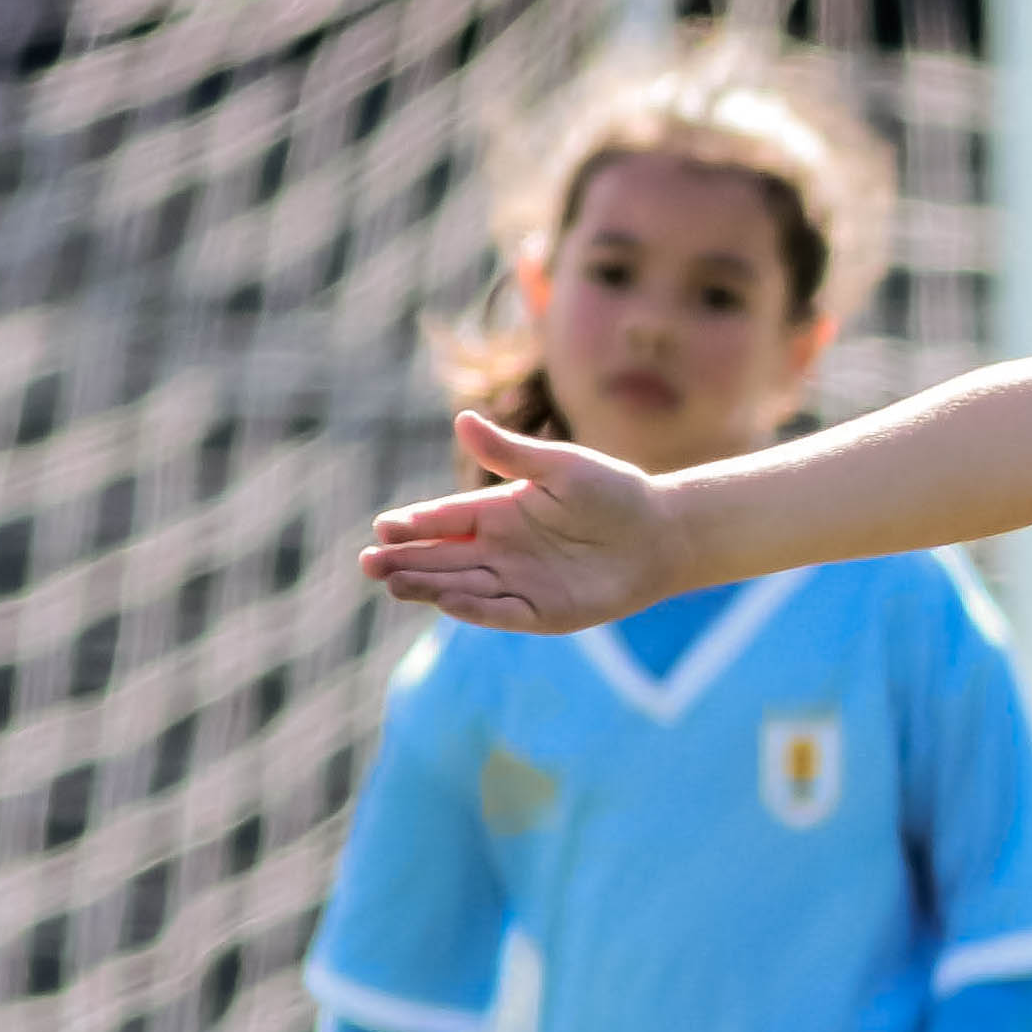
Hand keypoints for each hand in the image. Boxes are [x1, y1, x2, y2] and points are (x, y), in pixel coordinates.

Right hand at [359, 415, 689, 633]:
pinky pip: (500, 612)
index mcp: (498, 512)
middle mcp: (500, 550)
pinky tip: (446, 601)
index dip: (414, 523)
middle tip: (369, 563)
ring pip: (461, 585)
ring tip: (392, 583)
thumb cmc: (613, 492)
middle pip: (441, 557)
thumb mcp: (560, 467)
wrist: (662, 533)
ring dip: (428, 585)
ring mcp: (518, 583)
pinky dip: (473, 608)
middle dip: (405, 560)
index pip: (445, 519)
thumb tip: (462, 419)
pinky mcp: (541, 613)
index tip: (383, 526)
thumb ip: (511, 453)